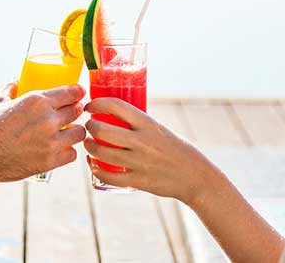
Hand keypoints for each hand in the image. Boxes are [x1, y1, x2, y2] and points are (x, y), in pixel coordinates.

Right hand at [0, 82, 86, 183]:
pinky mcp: (50, 161)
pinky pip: (72, 154)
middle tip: (71, 112)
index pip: (71, 93)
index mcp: (36, 101)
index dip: (77, 92)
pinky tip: (59, 148)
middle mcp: (47, 120)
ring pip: (79, 133)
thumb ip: (9, 90)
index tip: (78, 93)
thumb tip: (15, 82)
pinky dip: (67, 151)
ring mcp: (50, 142)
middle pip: (77, 111)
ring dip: (74, 131)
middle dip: (75, 109)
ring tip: (66, 131)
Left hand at [83, 98, 218, 204]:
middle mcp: (143, 141)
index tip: (90, 106)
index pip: (116, 106)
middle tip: (88, 127)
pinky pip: (109, 176)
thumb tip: (114, 115)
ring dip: (90, 147)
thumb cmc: (176, 150)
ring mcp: (139, 162)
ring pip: (101, 153)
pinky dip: (96, 170)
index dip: (97, 103)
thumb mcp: (159, 129)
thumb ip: (138, 124)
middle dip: (90, 127)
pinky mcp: (138, 181)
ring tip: (89, 144)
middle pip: (102, 130)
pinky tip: (94, 165)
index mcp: (148, 124)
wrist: (196, 177)